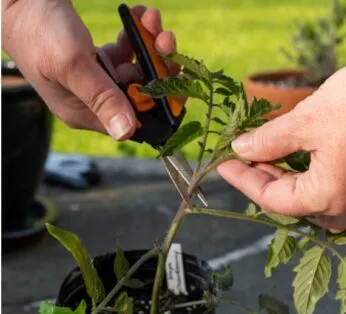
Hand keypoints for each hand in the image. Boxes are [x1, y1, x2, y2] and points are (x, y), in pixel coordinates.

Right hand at [1, 2, 177, 139]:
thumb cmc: (37, 31)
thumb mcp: (73, 66)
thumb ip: (103, 97)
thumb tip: (126, 133)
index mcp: (83, 113)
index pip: (134, 121)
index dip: (160, 102)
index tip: (175, 80)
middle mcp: (92, 100)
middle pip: (141, 93)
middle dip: (159, 66)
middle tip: (165, 39)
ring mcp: (96, 77)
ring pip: (138, 68)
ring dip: (151, 44)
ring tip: (152, 20)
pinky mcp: (96, 57)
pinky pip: (127, 51)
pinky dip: (137, 35)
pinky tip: (139, 15)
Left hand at [217, 62, 345, 231]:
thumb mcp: (307, 120)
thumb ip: (270, 140)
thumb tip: (242, 148)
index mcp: (327, 198)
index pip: (272, 199)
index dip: (243, 181)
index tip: (223, 164)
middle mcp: (344, 208)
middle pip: (291, 204)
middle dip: (263, 180)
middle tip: (240, 157)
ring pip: (310, 199)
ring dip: (285, 178)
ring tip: (263, 154)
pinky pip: (329, 191)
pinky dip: (307, 175)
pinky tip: (295, 156)